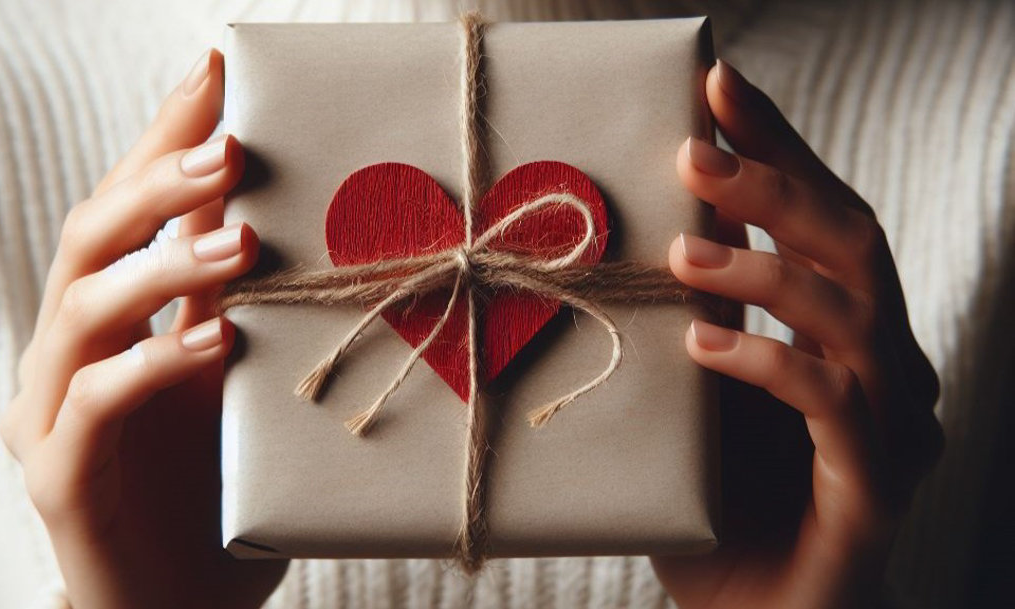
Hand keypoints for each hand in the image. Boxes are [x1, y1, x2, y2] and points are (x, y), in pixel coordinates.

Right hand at [0, 50, 286, 608]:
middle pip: (87, 242)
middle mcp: (68, 358)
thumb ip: (238, 298)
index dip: (160, 135)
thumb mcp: (237, 375)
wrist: (188, 605)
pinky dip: (152, 363)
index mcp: (109, 324)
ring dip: (158, 264)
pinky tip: (214, 340)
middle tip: (228, 148)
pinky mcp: (60, 478)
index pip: (125, 211)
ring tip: (240, 242)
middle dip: (154, 183)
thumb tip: (288, 210)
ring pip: (78, 312)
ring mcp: (52, 417)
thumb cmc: (222, 485)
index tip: (212, 69)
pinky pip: (95, 405)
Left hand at [652, 61, 942, 607]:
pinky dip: (768, 366)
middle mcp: (882, 365)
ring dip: (766, 272)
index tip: (719, 83)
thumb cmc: (720, 508)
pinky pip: (834, 408)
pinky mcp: (873, 488)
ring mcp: (889, 426)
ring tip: (684, 254)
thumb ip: (685, 324)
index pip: (819, 218)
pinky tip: (704, 348)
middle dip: (775, 187)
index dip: (778, 145)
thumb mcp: (690, 402)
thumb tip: (625, 238)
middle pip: (851, 244)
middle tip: (693, 153)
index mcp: (840, 333)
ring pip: (853, 316)